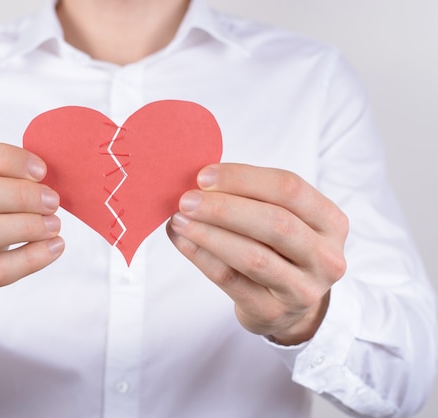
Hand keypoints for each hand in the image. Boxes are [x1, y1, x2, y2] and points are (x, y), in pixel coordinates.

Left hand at [167, 163, 347, 344]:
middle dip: (224, 208)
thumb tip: (201, 183)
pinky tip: (182, 241)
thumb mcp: (284, 219)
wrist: (291, 307)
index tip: (204, 176)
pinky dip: (202, 257)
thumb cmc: (280, 249)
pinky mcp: (273, 312)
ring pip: (253, 256)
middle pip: (275, 223)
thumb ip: (253, 198)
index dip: (244, 179)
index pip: (289, 189)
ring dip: (209, 234)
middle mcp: (326, 257)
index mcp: (331, 222)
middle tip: (186, 200)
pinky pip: (231, 280)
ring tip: (179, 220)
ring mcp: (303, 290)